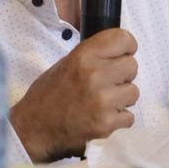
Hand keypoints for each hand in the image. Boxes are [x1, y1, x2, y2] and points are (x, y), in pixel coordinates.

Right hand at [10, 29, 139, 161]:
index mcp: (83, 56)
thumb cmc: (48, 95)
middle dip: (123, 75)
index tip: (123, 54)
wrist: (35, 128)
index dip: (126, 47)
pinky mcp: (106, 125)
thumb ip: (93, 56)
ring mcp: (102, 101)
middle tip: (108, 83)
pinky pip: (129, 117)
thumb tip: (120, 54)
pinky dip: (118, 119)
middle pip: (132, 66)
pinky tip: (101, 118)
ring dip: (122, 98)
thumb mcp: (66, 64)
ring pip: (133, 92)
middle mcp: (94, 75)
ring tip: (103, 103)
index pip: (123, 39)